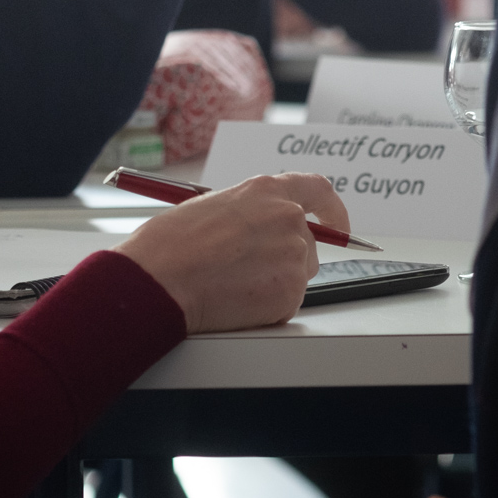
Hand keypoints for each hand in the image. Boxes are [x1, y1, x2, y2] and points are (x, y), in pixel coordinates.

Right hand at [114, 172, 344, 333]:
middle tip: (249, 271)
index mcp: (266, 191)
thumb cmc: (170, 243)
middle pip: (307, 243)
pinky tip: (234, 300)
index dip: (333, 211)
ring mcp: (292, 256)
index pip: (318, 191)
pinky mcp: (289, 293)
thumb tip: (259, 230)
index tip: (338, 227)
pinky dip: (265, 307)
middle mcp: (287, 218)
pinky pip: (286, 303)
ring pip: (297, 275)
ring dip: (274, 282)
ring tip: (231, 282)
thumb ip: (248, 213)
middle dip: (286, 259)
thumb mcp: (212, 206)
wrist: (159, 278)